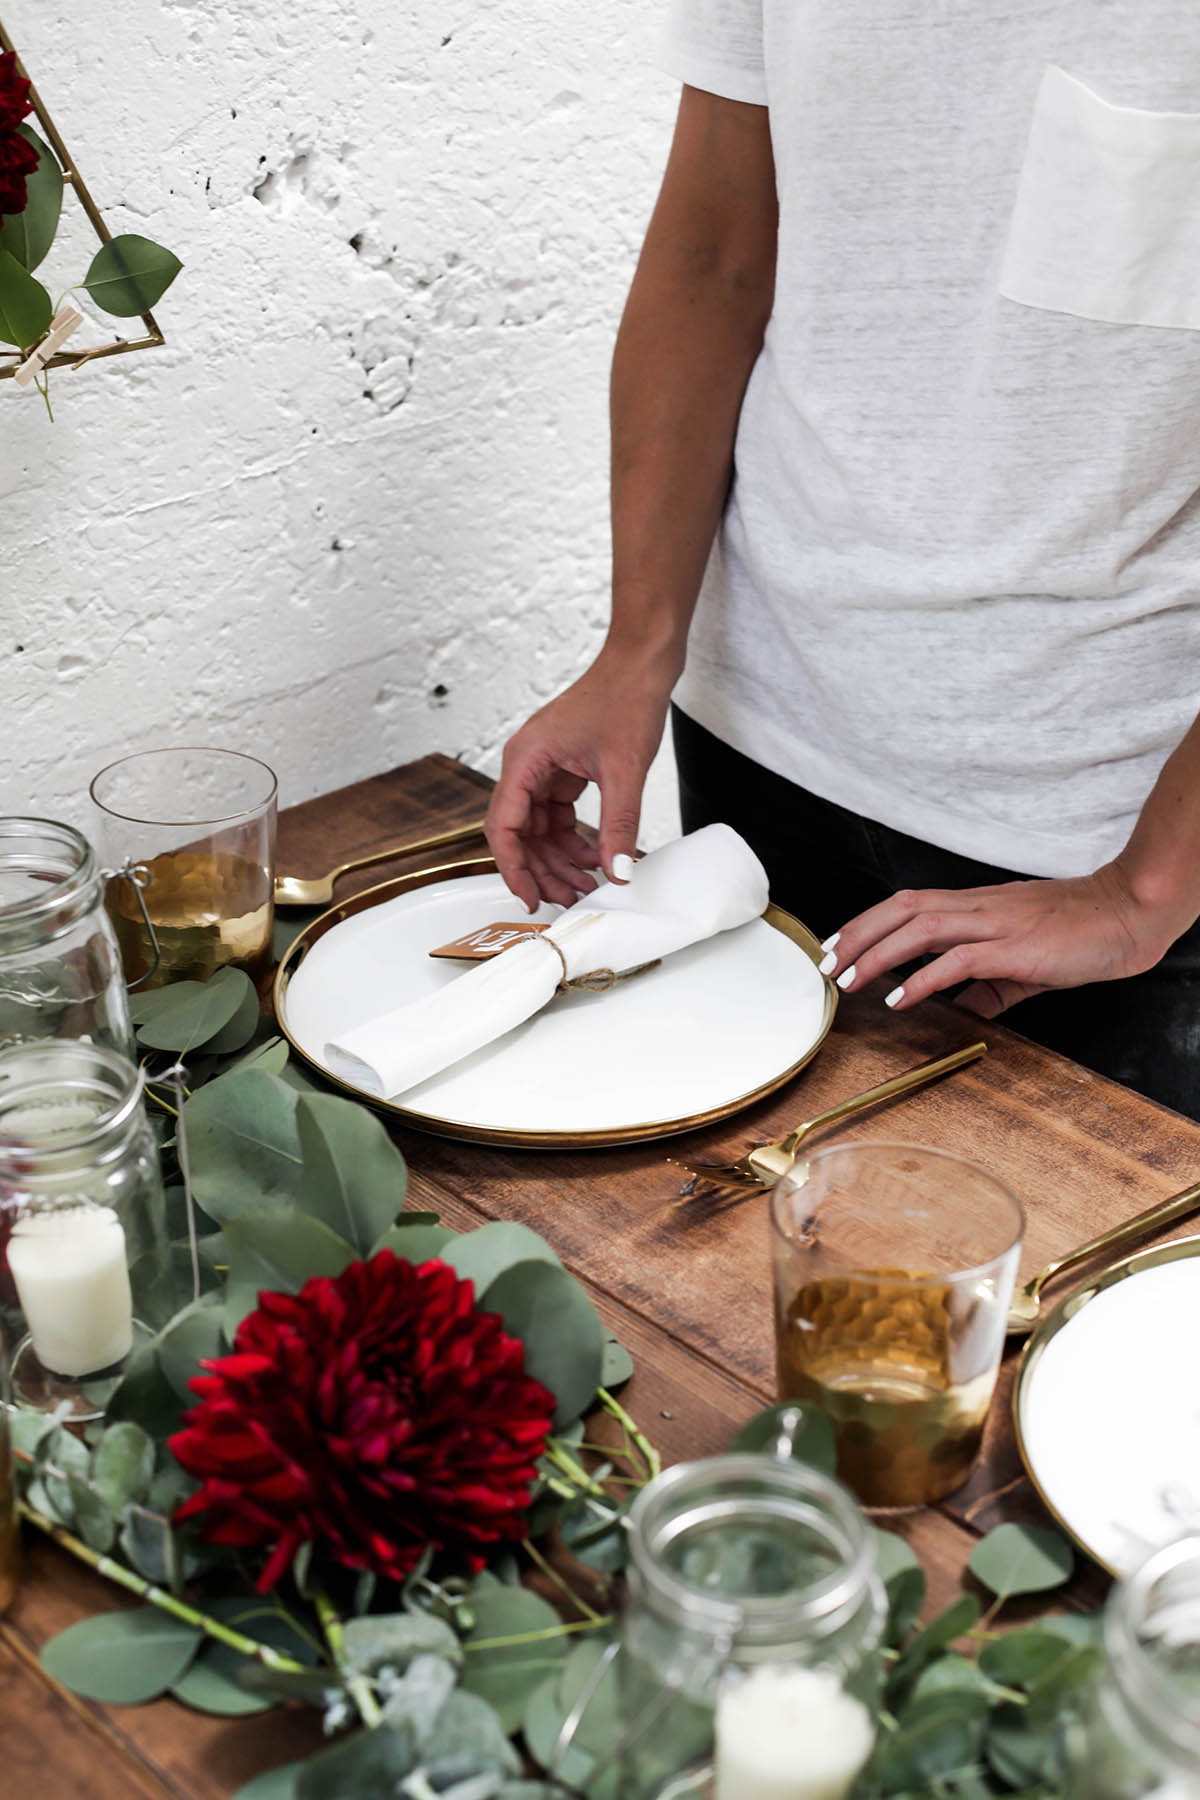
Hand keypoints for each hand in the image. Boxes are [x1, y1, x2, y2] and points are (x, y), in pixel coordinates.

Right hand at [485, 650, 670, 910]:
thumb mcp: (625, 770)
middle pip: (519, 833)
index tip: (531, 897)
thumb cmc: (625, 697)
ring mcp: (543, 768)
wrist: (640, 663)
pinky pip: (556, 816)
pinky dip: (573, 840)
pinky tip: (595, 859)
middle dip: (541, 870)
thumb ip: (618, 825)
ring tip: (586, 886)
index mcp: (526, 759)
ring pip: (538, 829)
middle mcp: (526, 764)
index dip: (514, 867)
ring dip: (558, 860)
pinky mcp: (561, 770)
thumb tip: (617, 871)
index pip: (504, 826)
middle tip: (568, 900)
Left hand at [821, 862, 1176, 1017]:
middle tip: (827, 964)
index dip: (867, 921)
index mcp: (977, 906)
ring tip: (849, 980)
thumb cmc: (1081, 931)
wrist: (1127, 914)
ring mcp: (994, 924)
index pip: (908, 904)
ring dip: (877, 955)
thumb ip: (992, 984)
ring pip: (920, 928)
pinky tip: (899, 999)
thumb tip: (965, 1007)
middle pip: (901, 909)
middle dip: (857, 934)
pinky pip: (957, 961)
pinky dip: (923, 979)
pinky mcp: (1014, 947)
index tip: (837, 945)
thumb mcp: (1025, 960)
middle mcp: (978, 908)